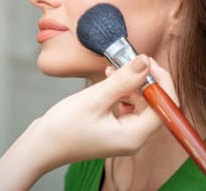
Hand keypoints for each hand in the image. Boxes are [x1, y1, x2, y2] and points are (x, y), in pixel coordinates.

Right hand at [36, 55, 177, 167]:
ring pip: (141, 101)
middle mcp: (133, 137)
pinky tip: (110, 80)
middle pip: (154, 103)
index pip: (164, 106)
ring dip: (131, 83)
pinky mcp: (116, 127)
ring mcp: (125, 133)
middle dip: (144, 79)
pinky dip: (122, 90)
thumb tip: (145, 61)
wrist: (41, 144)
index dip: (161, 81)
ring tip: (114, 70)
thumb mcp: (95, 98)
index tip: (149, 62)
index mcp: (134, 136)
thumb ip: (123, 80)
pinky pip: (128, 105)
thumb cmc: (63, 128)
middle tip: (130, 60)